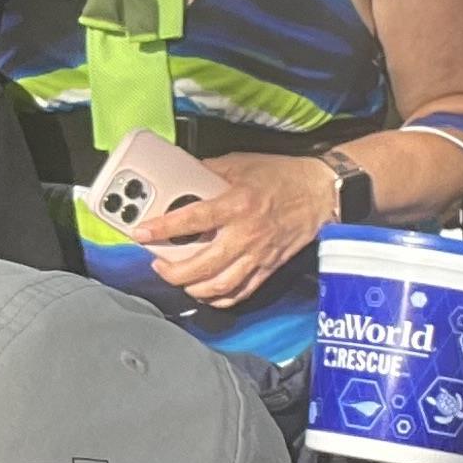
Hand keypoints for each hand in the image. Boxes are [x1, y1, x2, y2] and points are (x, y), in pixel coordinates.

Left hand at [140, 154, 333, 308]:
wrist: (320, 192)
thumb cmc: (282, 176)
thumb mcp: (240, 164)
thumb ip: (208, 171)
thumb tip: (181, 175)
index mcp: (236, 204)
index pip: (191, 221)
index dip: (162, 229)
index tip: (141, 234)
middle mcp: (245, 234)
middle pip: (201, 265)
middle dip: (172, 271)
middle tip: (158, 265)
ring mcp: (257, 255)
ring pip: (219, 286)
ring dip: (193, 288)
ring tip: (179, 280)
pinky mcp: (268, 267)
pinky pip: (240, 292)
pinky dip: (220, 298)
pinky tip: (206, 293)